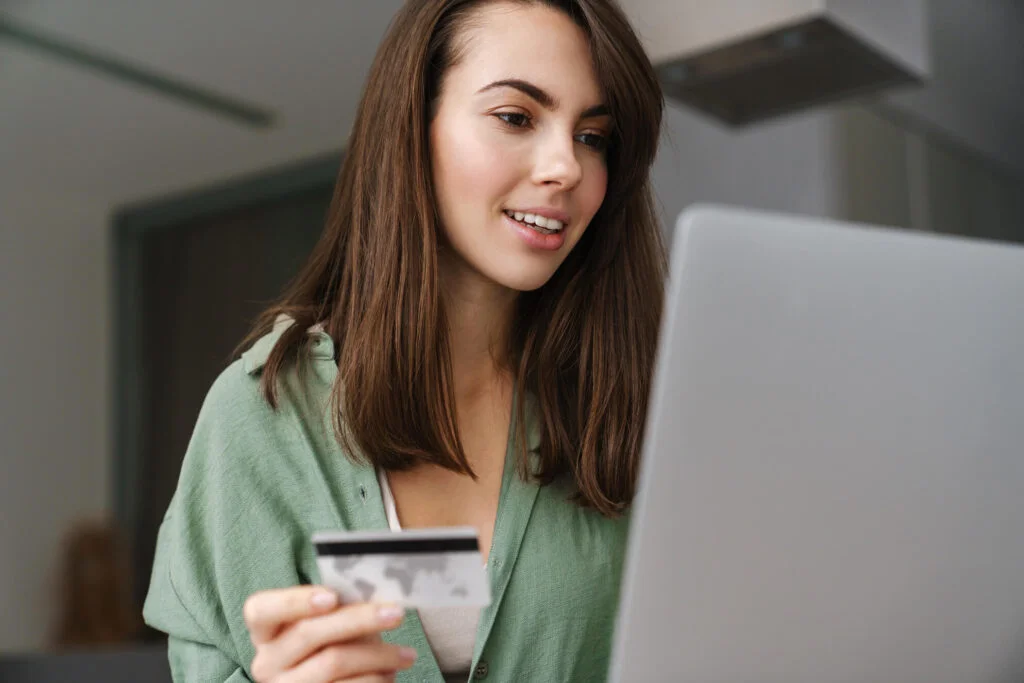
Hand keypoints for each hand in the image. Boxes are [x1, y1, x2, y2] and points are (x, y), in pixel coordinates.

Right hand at [244, 585, 416, 681]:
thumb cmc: (332, 645)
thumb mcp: (327, 624)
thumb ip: (338, 609)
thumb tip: (375, 598)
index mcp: (265, 631)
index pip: (261, 610)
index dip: (294, 601)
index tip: (332, 595)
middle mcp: (267, 662)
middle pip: (309, 634)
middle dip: (359, 619)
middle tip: (396, 613)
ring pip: (333, 662)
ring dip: (378, 655)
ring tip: (405, 654)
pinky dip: (376, 679)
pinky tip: (390, 673)